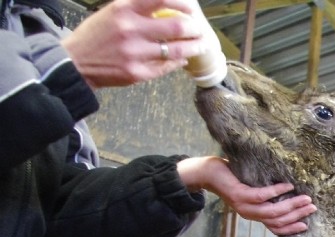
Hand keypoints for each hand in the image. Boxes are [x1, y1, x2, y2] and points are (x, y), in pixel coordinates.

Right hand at [61, 0, 209, 87]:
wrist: (74, 62)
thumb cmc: (97, 35)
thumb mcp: (112, 12)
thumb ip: (138, 8)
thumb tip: (167, 6)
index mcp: (124, 10)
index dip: (182, 4)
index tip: (191, 9)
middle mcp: (131, 30)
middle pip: (176, 27)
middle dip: (194, 29)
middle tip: (199, 30)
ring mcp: (135, 53)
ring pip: (176, 51)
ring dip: (193, 47)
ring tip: (199, 45)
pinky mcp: (137, 73)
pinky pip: (166, 67)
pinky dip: (178, 62)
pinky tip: (182, 59)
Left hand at [177, 156, 316, 235]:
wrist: (207, 174)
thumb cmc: (232, 179)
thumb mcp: (251, 191)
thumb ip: (265, 196)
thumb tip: (289, 192)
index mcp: (253, 215)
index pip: (275, 228)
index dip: (291, 228)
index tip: (307, 225)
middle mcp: (249, 214)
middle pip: (277, 220)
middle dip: (297, 215)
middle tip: (312, 208)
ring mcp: (244, 206)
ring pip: (272, 211)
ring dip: (291, 205)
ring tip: (305, 198)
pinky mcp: (239, 195)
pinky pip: (262, 196)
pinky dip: (277, 191)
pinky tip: (288, 186)